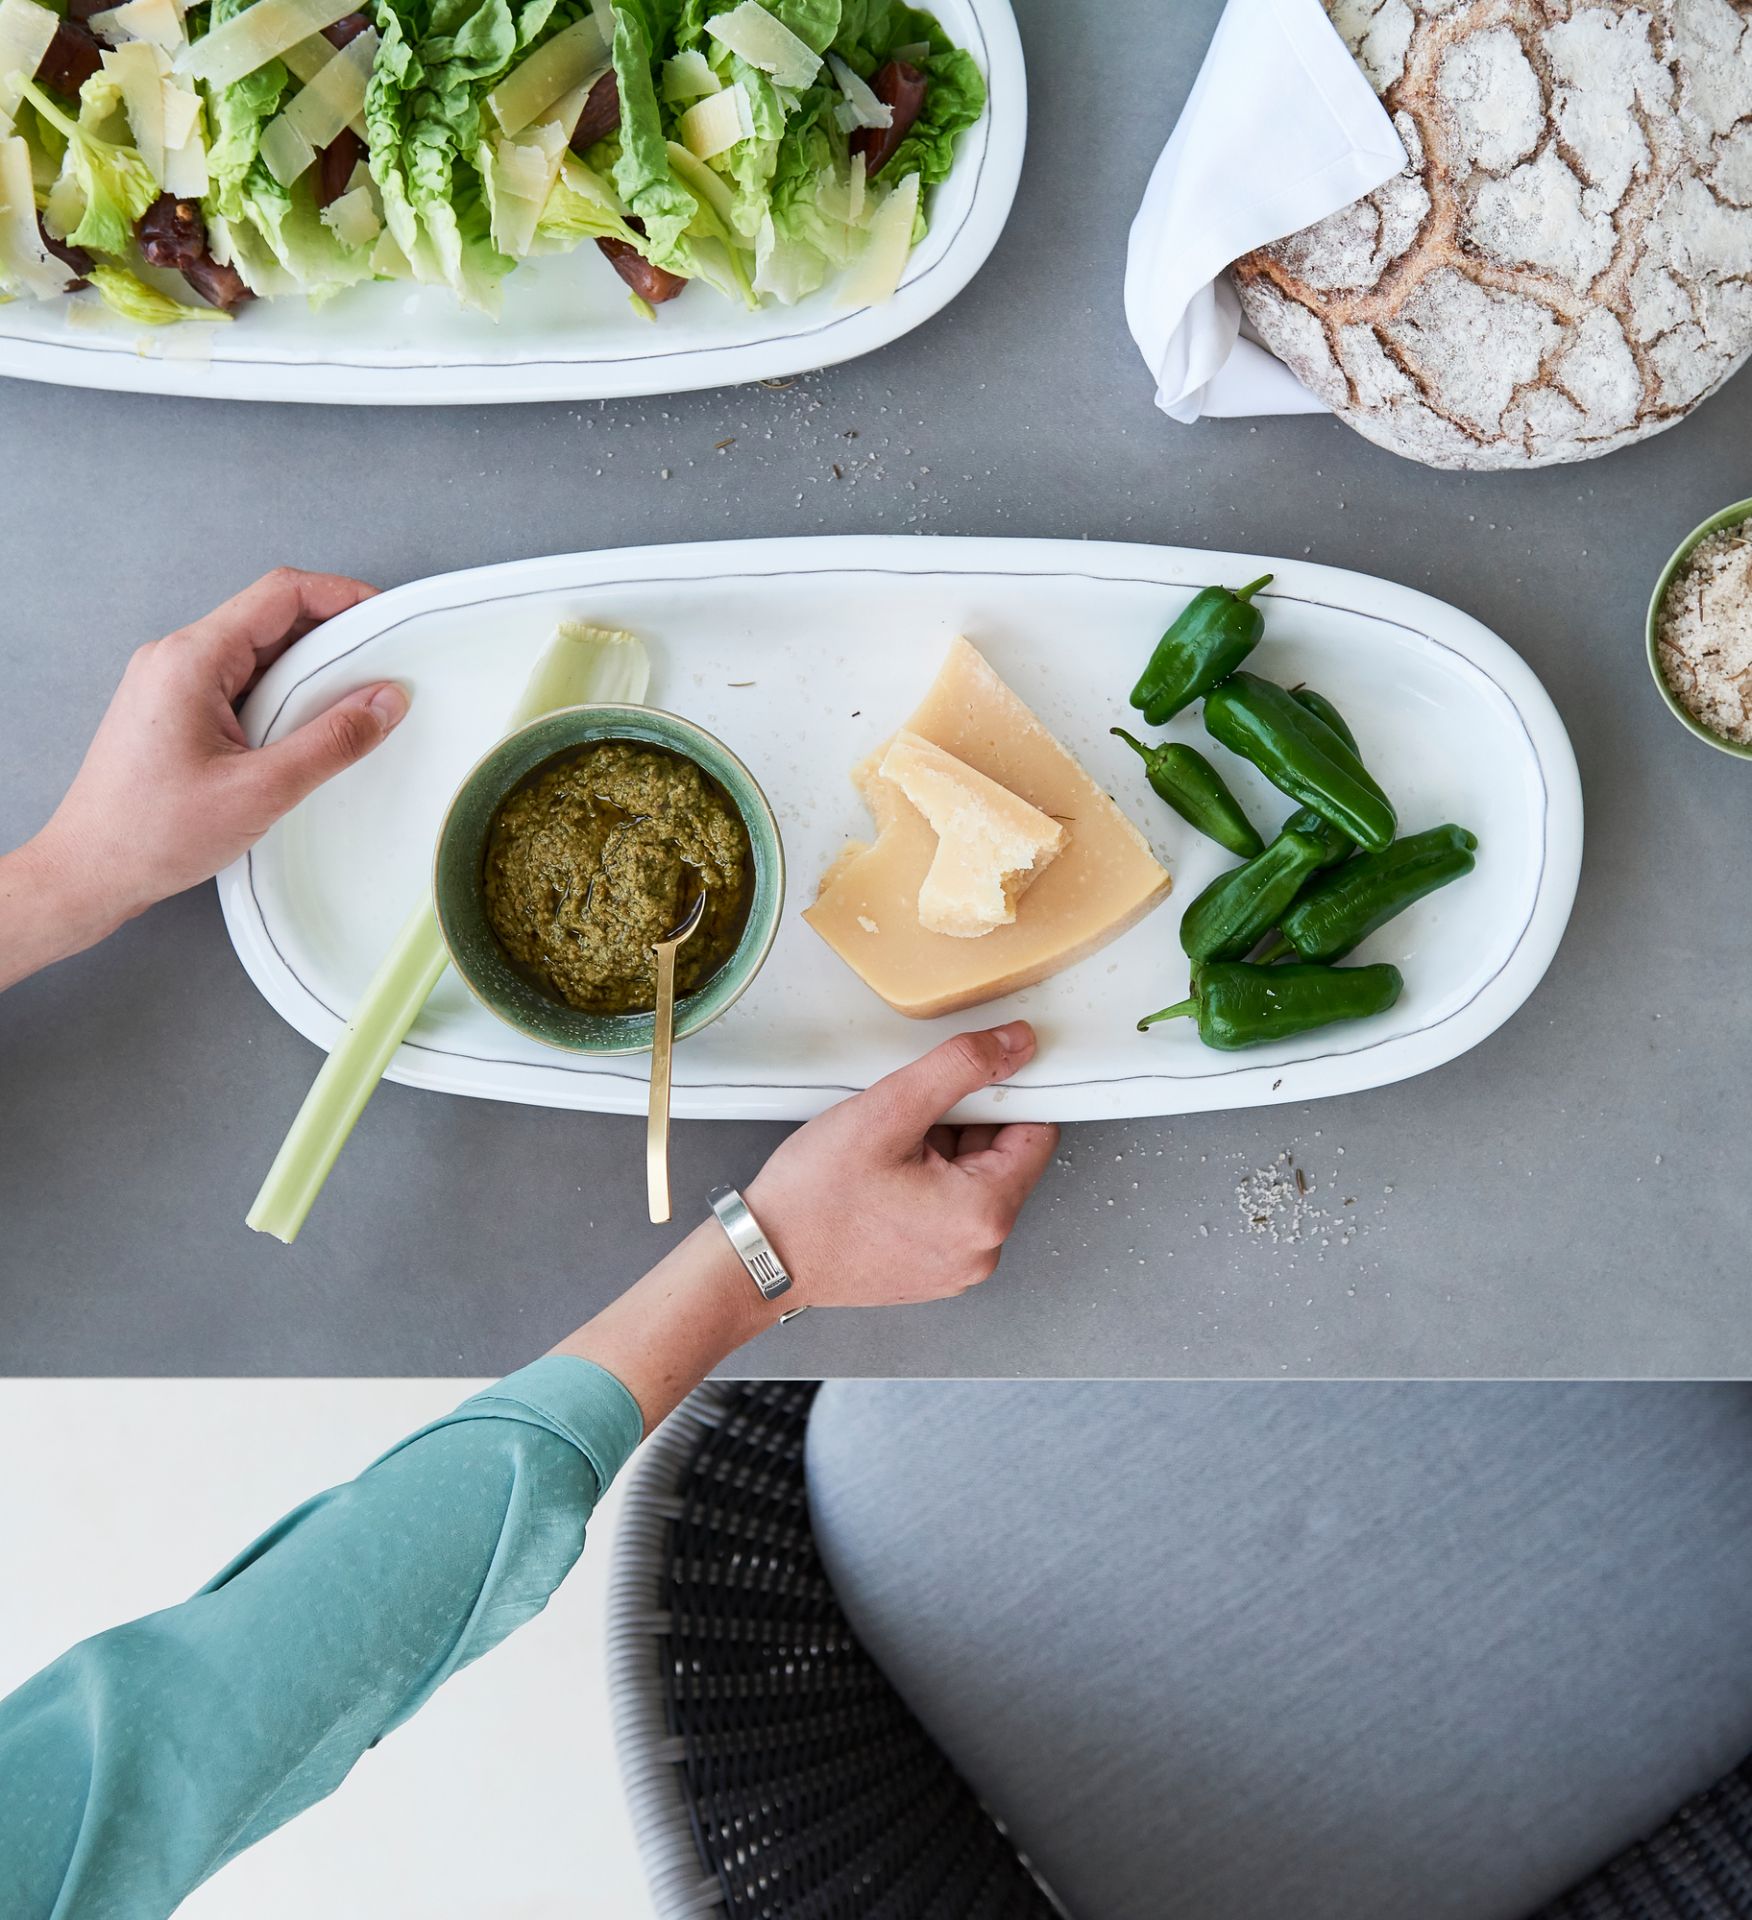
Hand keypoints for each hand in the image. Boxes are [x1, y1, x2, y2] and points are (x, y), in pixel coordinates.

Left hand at [6, 569, 404, 977]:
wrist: (90, 872)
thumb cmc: (152, 834)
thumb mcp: (261, 790)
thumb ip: (333, 741)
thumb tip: (387, 702)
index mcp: (191, 659)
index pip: (280, 594)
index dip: (342, 596)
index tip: (386, 618)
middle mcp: (177, 658)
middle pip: (273, 619)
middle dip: (334, 639)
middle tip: (382, 672)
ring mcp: (173, 682)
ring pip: (260, 654)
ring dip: (309, 674)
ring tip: (351, 708)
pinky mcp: (177, 710)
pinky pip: (242, 683)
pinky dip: (283, 697)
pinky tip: (308, 731)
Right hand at [555, 1024, 1057, 1430]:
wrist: (763, 1256)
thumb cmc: (814, 1197)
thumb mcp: (888, 1110)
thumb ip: (960, 1068)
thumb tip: (1016, 1044)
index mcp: (985, 1213)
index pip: (1036, 1132)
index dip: (1003, 1096)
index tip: (963, 1085)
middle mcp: (982, 1251)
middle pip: (1004, 1158)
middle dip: (962, 1127)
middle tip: (905, 1124)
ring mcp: (958, 1267)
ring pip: (974, 1183)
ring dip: (941, 1155)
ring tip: (885, 1156)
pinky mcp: (933, 1272)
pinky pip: (950, 1212)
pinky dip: (926, 1186)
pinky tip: (883, 1180)